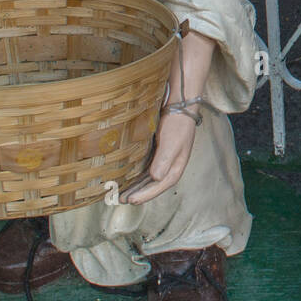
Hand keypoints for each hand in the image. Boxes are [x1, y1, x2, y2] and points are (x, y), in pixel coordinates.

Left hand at [125, 29, 215, 204]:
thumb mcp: (172, 140)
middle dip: (140, 192)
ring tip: (122, 191)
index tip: (131, 201)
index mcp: (177, 163)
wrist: (179, 99)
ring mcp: (165, 154)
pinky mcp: (158, 146)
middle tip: (121, 200)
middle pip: (155, 183)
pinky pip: (147, 164)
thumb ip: (164, 160)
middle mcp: (171, 161)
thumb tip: (156, 178)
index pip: (162, 184)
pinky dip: (137, 172)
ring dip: (137, 184)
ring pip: (150, 175)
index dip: (147, 194)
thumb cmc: (177, 120)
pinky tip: (127, 173)